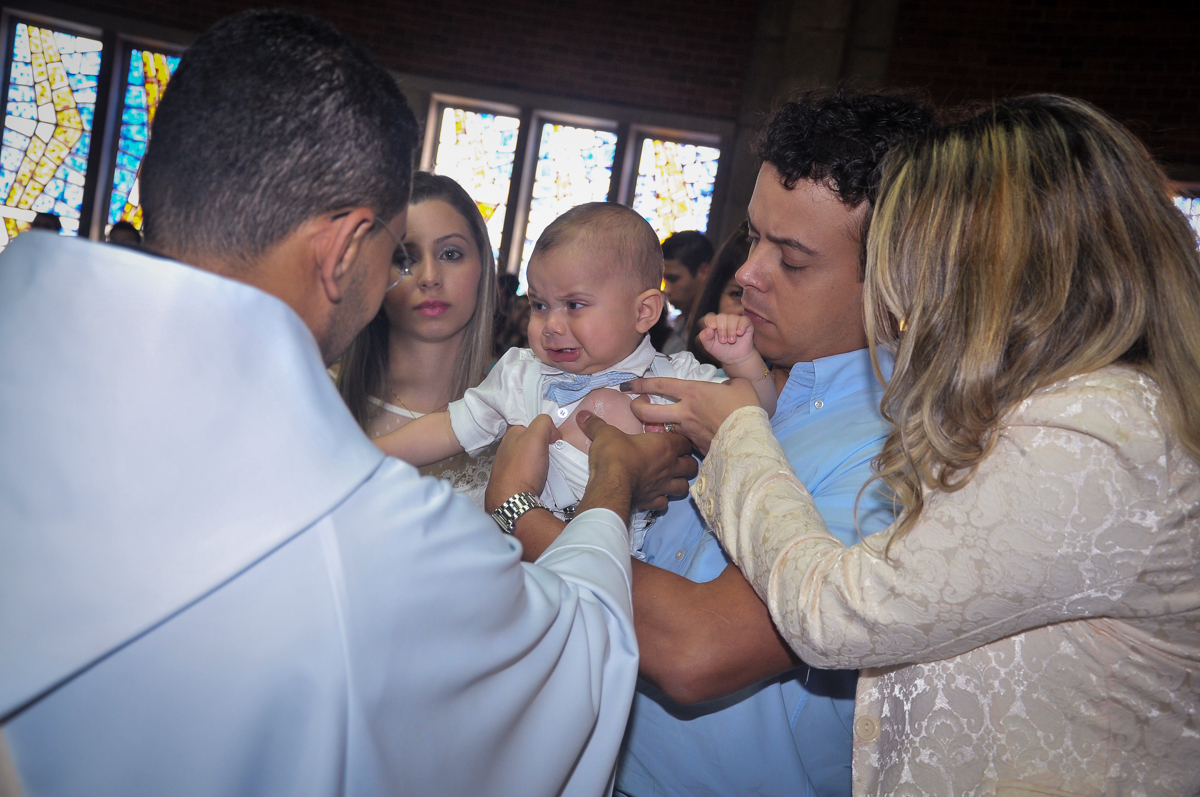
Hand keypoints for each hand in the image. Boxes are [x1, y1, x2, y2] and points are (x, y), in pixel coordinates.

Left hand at [484, 414, 560, 512]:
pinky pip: (529, 471)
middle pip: (531, 441)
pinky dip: (537, 472)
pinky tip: (542, 477)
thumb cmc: (522, 469)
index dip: (543, 427)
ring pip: (531, 456)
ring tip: (550, 465)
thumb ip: (544, 423)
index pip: (529, 423)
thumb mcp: (535, 436)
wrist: (514, 502)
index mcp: (510, 434)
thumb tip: (552, 431)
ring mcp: (508, 466)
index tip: (552, 436)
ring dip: (541, 460)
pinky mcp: (513, 481)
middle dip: (544, 444)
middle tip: (554, 451)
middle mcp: (506, 448)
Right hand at [576, 411, 696, 515]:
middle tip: (675, 461)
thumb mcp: (605, 434)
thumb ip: (597, 424)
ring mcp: (663, 486)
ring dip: (679, 483)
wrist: (610, 485)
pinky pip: (665, 502)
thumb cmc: (614, 455)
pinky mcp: (653, 501)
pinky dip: (662, 499)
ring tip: (670, 480)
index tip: (673, 440)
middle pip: (691, 466)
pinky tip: (654, 496)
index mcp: (665, 446)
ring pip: (683, 486)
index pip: (685, 442)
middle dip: (686, 463)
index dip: (681, 440)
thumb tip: (583, 414)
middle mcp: (669, 466)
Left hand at [625, 377, 759, 455]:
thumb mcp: (738, 386)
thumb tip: (725, 387)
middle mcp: (685, 412)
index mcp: (693, 392)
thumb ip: (726, 384)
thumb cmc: (745, 408)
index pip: (661, 385)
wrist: (750, 438)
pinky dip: (687, 438)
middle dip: (636, 408)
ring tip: (671, 423)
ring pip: (666, 428)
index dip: (642, 383)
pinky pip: (686, 440)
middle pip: (649, 412)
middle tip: (633, 406)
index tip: (628, 384)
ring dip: (664, 425)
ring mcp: (688, 431)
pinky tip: (698, 436)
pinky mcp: (696, 446)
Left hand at [698, 313, 755, 366]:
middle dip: (722, 329)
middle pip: (721, 316)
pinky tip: (739, 333)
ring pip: (732, 318)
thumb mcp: (709, 346)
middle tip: (723, 341)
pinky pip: (744, 320)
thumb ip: (704, 337)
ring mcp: (735, 320)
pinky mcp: (746, 323)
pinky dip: (741, 326)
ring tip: (731, 340)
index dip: (711, 320)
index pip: (710, 317)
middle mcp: (724, 320)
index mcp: (714, 323)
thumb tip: (708, 329)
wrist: (735, 358)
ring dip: (731, 330)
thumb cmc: (721, 350)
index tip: (712, 327)